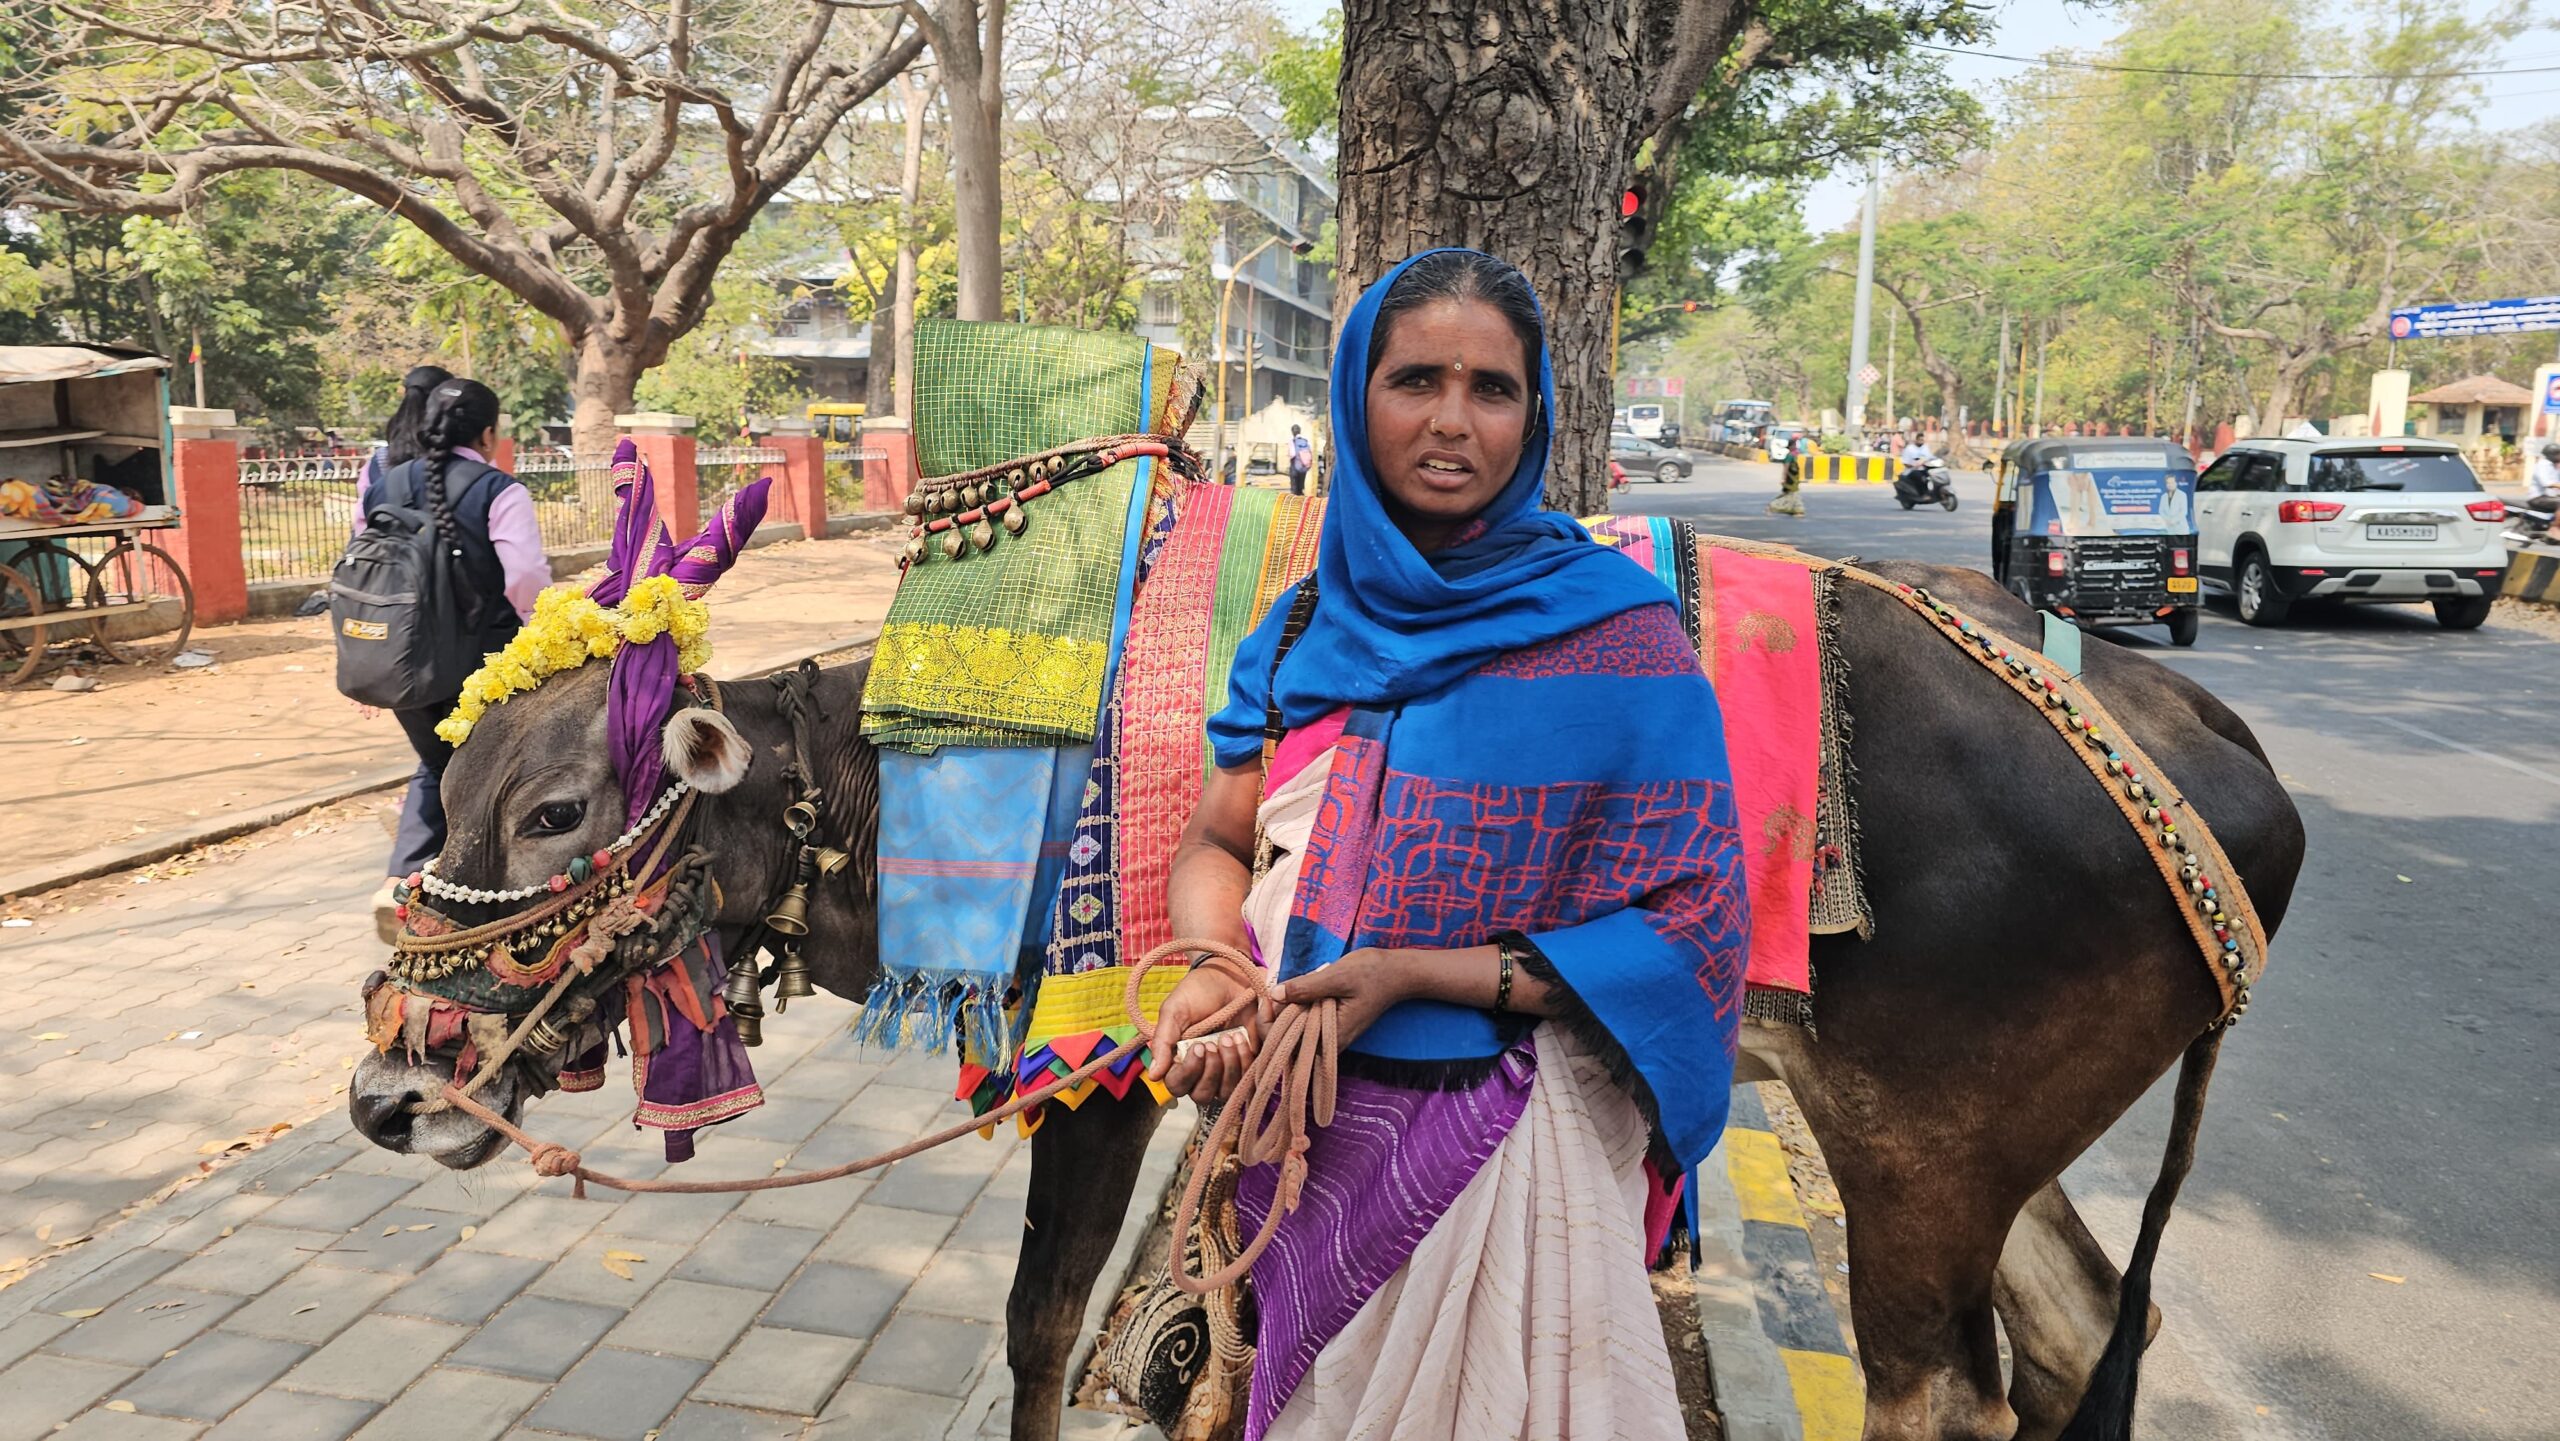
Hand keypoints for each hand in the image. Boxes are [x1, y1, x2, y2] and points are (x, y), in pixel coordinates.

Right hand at [1147, 964, 1262, 1105]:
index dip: (1187, 1073)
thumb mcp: (1175, 1010)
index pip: (1177, 1085)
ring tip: (1229, 1037)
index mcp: (1179, 1059)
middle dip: (1210, 1071)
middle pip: (1203, 1095)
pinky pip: (1249, 1076)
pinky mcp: (1248, 1061)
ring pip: (1227, 1091)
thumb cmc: (1197, 992)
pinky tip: (1241, 1036)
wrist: (1230, 975)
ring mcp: (1226, 1068)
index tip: (1197, 1047)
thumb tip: (1154, 1076)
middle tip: (1213, 1043)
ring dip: (1230, 1066)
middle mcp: (1202, 1069)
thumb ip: (1164, 1041)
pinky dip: (1246, 1057)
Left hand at [1271, 948, 1415, 1049]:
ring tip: (1286, 990)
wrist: (1399, 974)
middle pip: (1287, 1042)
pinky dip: (1298, 1010)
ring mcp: (1331, 1035)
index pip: (1286, 1045)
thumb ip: (1306, 987)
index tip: (1268, 999)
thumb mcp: (1337, 976)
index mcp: (1330, 1036)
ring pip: (1296, 1033)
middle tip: (1274, 992)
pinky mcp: (1333, 1026)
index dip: (1269, 1025)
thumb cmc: (1373, 973)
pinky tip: (1298, 992)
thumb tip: (1275, 994)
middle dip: (1274, 1018)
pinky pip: (1307, 1024)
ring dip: (1285, 1013)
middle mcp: (1329, 1042)